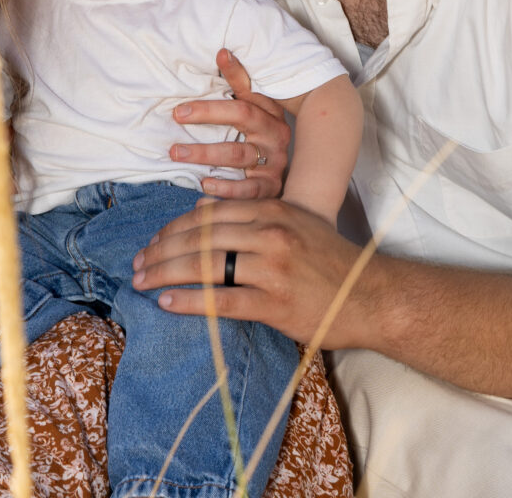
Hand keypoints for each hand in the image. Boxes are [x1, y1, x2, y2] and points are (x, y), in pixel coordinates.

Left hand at [131, 197, 376, 349]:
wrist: (373, 296)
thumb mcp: (296, 223)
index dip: (173, 229)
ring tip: (142, 283)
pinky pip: (221, 300)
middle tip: (138, 265)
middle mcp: (270, 233)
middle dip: (161, 251)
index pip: (208, 215)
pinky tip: (167, 302)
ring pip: (204, 265)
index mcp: (272, 210)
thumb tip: (202, 212)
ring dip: (165, 273)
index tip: (153, 243)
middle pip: (199, 238)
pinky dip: (189, 301)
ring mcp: (272, 267)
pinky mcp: (275, 302)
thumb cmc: (331, 261)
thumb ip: (253, 216)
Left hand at [170, 48, 290, 198]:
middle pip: (242, 115)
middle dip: (207, 113)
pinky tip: (204, 183)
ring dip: (204, 153)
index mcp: (269, 111)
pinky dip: (225, 188)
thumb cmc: (259, 143)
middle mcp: (275, 132)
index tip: (220, 54)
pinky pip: (247, 189)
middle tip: (177, 114)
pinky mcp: (270, 186)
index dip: (236, 72)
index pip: (250, 88)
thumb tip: (221, 53)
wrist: (296, 182)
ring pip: (237, 153)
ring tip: (177, 152)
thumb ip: (236, 93)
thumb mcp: (251, 117)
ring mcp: (274, 160)